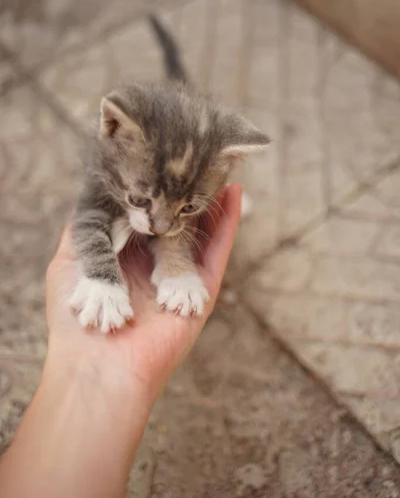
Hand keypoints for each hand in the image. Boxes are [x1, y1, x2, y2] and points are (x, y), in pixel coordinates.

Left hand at [45, 184, 241, 402]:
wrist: (99, 367)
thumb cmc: (76, 321)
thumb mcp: (70, 263)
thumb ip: (84, 233)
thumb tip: (96, 201)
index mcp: (124, 258)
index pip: (145, 216)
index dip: (154, 191)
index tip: (161, 163)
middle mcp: (154, 265)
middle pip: (176, 220)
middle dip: (185, 191)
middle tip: (195, 160)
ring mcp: (179, 277)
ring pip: (200, 230)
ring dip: (210, 201)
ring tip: (219, 168)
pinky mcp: (201, 291)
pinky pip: (218, 250)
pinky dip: (228, 222)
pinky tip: (234, 193)